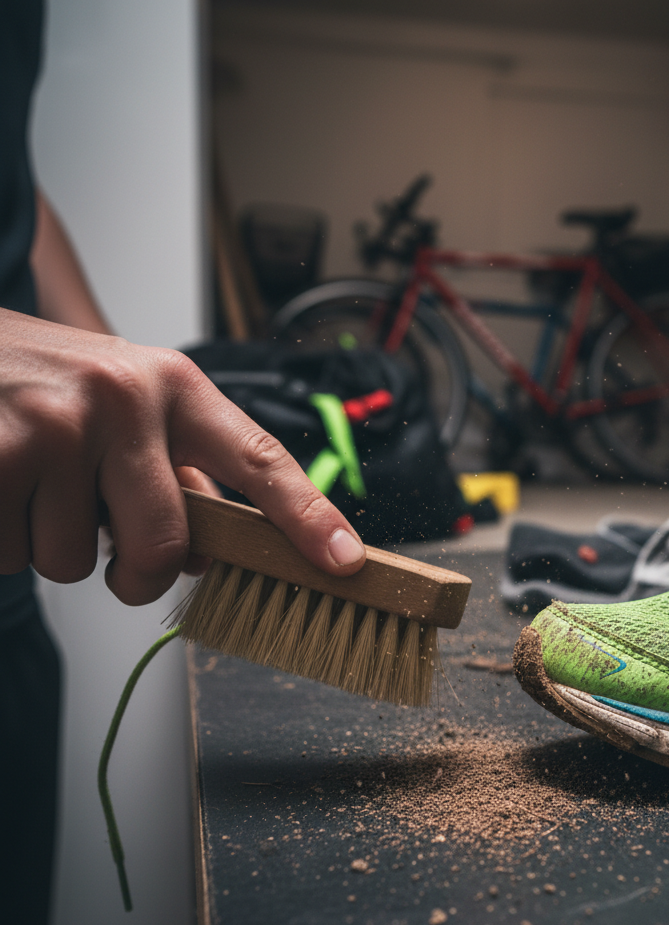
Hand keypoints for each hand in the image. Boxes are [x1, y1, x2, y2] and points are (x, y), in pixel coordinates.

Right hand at [0, 308, 364, 604]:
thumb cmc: (44, 380)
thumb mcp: (126, 403)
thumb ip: (172, 470)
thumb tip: (204, 554)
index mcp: (176, 388)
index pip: (259, 458)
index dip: (308, 515)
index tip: (345, 559)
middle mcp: (127, 399)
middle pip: (164, 544)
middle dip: (136, 575)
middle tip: (111, 555)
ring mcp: (59, 423)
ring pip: (74, 560)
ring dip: (47, 545)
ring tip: (28, 480)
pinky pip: (11, 555)